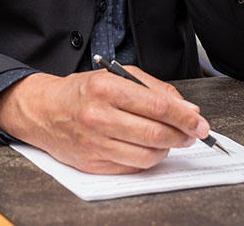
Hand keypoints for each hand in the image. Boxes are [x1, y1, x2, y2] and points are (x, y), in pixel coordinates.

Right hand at [0, 68, 209, 173]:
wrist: (43, 111)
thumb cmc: (82, 92)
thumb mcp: (115, 76)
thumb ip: (153, 89)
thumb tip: (186, 109)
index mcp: (106, 88)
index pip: (157, 105)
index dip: (184, 116)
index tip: (200, 121)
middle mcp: (98, 116)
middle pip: (155, 133)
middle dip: (182, 135)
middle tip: (193, 133)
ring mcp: (95, 142)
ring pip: (147, 155)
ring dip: (167, 149)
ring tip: (170, 139)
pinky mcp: (92, 163)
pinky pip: (132, 167)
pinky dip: (148, 159)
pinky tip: (149, 148)